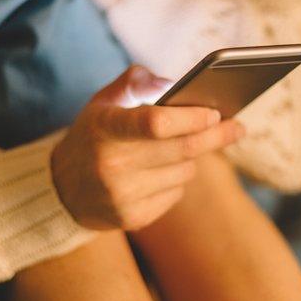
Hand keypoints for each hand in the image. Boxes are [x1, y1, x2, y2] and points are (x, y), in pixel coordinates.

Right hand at [51, 66, 245, 230]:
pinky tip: (160, 173)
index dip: (191, 118)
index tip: (215, 112)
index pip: (155, 123)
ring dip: (191, 158)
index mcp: (104, 128)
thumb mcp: (103, 102)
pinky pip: (175, 194)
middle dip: (215, 136)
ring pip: (184, 172)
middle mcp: (111, 164)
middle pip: (182, 150)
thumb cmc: (93, 136)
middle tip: (238, 127)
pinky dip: (176, 180)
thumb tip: (173, 84)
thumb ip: (136, 82)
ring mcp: (121, 195)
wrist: (62, 189)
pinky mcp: (131, 218)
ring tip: (178, 149)